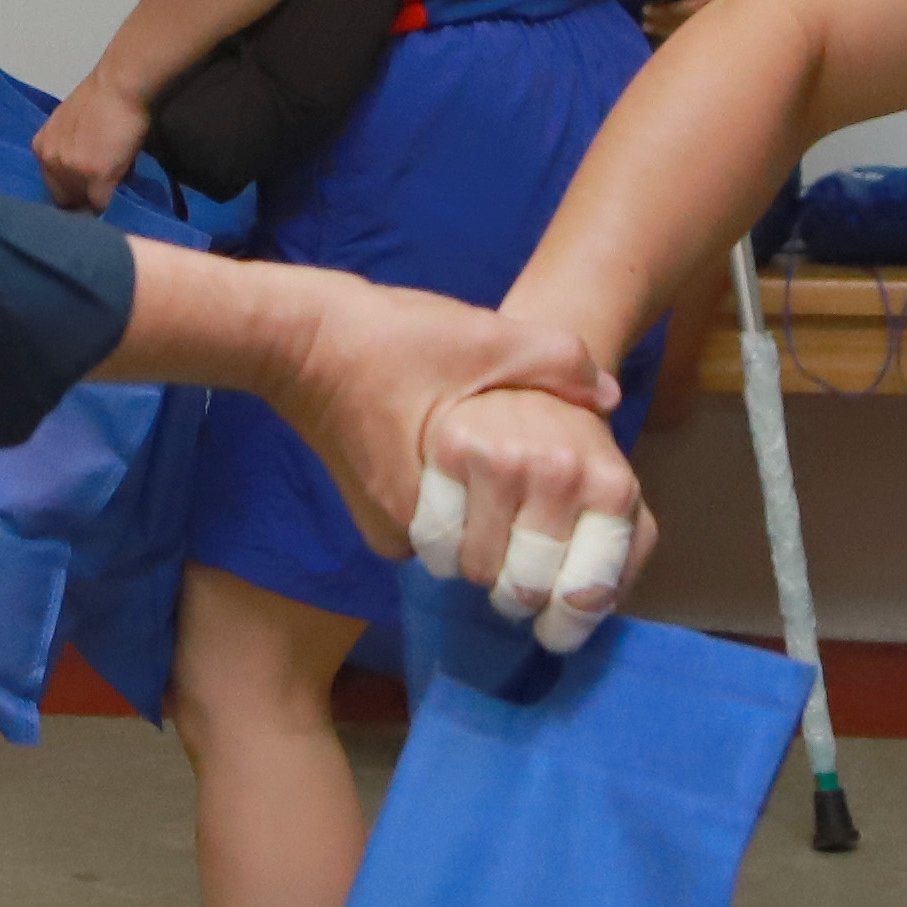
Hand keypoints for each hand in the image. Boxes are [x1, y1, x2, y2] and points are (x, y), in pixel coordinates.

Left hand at [35, 76, 150, 214]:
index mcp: (41, 148)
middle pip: (62, 200)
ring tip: (111, 184)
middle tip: (100, 192)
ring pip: (81, 204)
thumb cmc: (101, 99)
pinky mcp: (96, 178)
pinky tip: (118, 185)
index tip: (84, 188)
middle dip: (81, 198)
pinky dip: (111, 201)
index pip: (49, 185)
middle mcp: (51, 161)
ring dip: (97, 199)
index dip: (69, 189)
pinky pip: (100, 204)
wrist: (120, 87)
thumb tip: (81, 173)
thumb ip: (67, 149)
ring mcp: (72, 171)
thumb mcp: (68, 126)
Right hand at [262, 273, 638, 642]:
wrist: (299, 341)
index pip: (523, 558)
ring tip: (503, 501)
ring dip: (483, 538)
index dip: (557, 574)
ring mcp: (388, 527)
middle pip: (493, 567)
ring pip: (461, 556)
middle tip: (547, 531)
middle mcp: (416, 517)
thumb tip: (608, 396)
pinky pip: (429, 542)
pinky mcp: (371, 525)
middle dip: (521, 556)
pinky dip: (449, 524)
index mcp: (458, 473)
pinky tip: (454, 488)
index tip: (572, 571)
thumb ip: (554, 360)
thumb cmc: (394, 334)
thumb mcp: (483, 333)